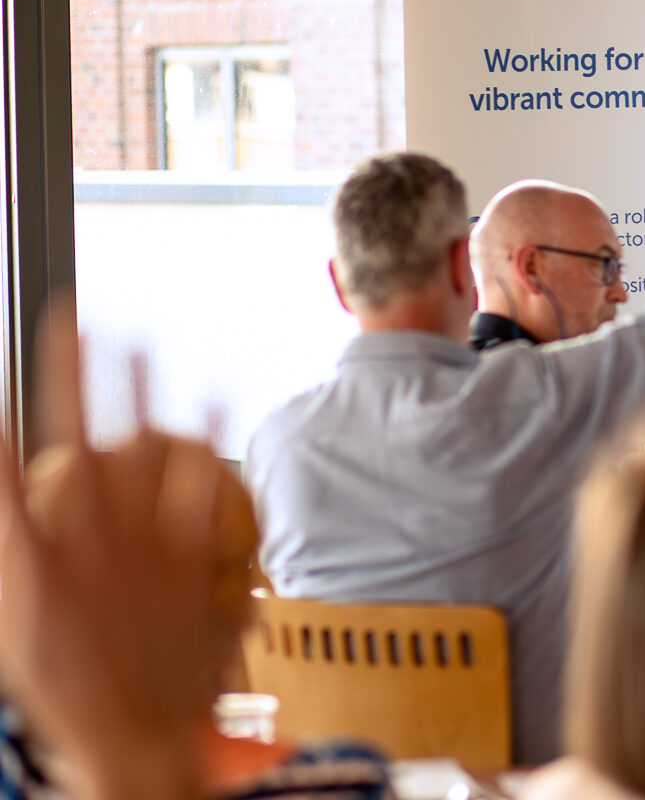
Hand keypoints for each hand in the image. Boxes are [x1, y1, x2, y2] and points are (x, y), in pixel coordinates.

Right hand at [0, 304, 217, 799]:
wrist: (130, 737)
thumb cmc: (64, 684)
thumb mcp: (15, 616)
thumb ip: (13, 544)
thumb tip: (3, 479)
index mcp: (35, 561)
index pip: (12, 466)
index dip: (10, 408)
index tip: (7, 361)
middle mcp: (89, 547)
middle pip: (80, 441)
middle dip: (77, 376)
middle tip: (78, 319)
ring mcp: (145, 553)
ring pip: (143, 459)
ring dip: (142, 396)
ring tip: (143, 341)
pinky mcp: (192, 566)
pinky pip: (200, 497)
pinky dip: (202, 450)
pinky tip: (210, 405)